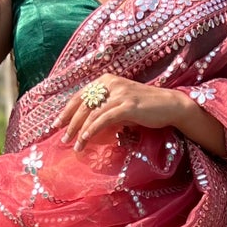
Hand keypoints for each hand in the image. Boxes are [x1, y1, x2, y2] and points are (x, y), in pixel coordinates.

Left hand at [57, 75, 189, 149]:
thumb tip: (85, 121)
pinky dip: (92, 129)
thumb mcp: (120, 102)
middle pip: (83, 105)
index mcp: (106, 80)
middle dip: (70, 123)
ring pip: (92, 114)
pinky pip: (104, 119)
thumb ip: (104, 106)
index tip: (56, 125)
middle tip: (63, 139)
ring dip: (80, 131)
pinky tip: (86, 138)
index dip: (67, 111)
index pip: (80, 96)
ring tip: (75, 146)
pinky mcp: (127, 105)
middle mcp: (111, 83)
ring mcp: (119, 94)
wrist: (169, 105)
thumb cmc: (144, 106)